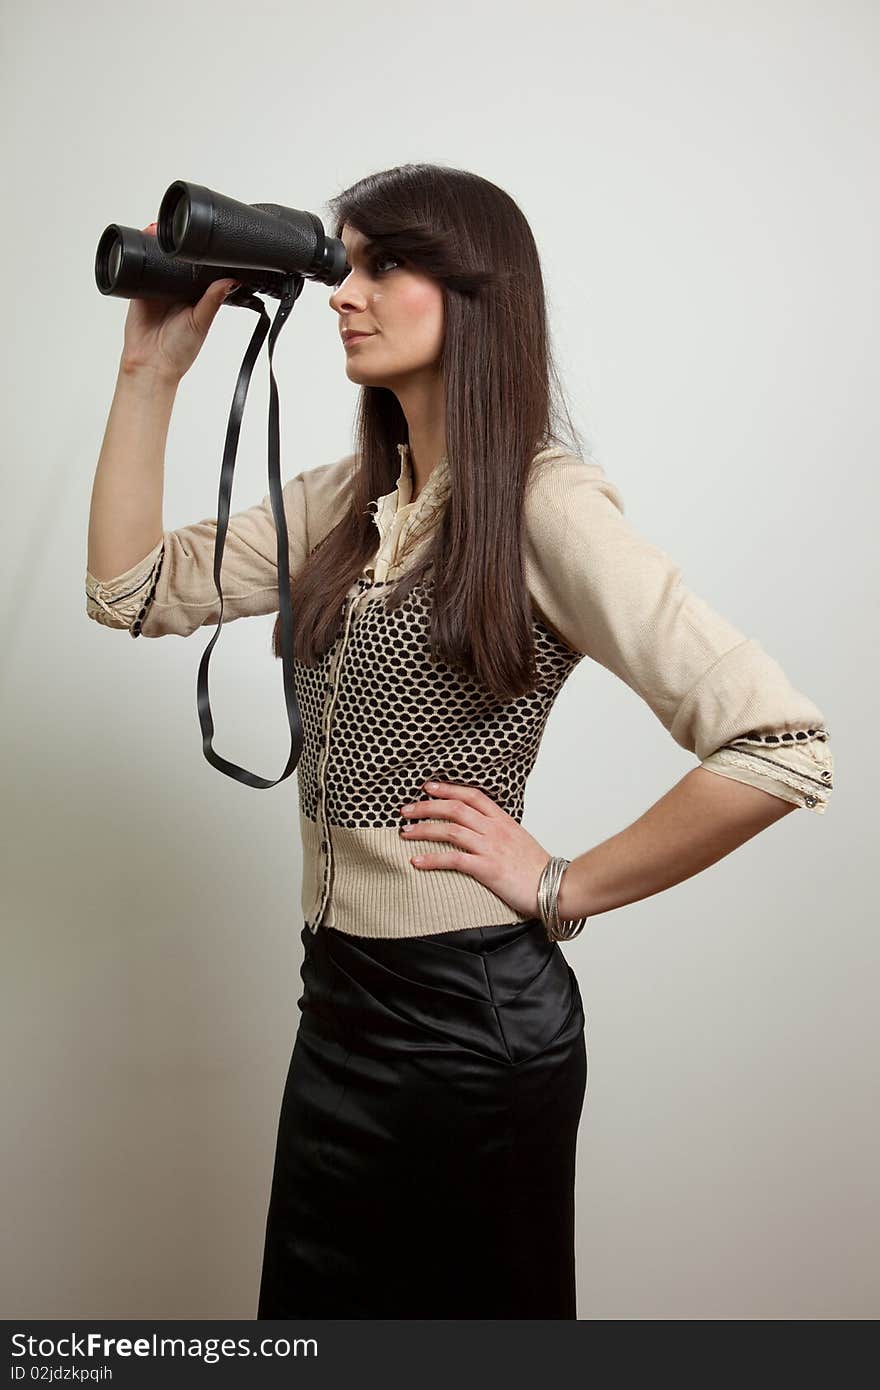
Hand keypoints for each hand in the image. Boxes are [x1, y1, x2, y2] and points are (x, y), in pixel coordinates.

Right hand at [120, 222, 238, 382]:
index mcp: (196, 296)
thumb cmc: (179, 351)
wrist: (150, 364)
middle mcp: (178, 290)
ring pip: (159, 260)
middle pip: (179, 260)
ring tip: (158, 229)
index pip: (202, 269)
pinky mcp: (140, 289)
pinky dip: (139, 256)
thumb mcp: (201, 322)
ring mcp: (158, 288)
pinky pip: (139, 268)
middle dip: (178, 244)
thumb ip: (212, 301)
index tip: (207, 238)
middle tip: (178, 227)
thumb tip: (230, 281)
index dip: (203, 254)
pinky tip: (142, 242)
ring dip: (158, 246)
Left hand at [400, 780, 551, 918]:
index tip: (427, 788)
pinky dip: (431, 859)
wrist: (557, 888)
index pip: (471, 795)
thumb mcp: (519, 840)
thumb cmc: (537, 868)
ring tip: (405, 833)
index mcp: (503, 820)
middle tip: (406, 810)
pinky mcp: (487, 869)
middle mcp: (495, 830)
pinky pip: (453, 859)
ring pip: (450, 830)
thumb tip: (480, 829)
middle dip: (426, 806)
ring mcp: (491, 848)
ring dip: (423, 830)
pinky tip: (416, 861)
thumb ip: (499, 831)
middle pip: (455, 808)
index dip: (448, 789)